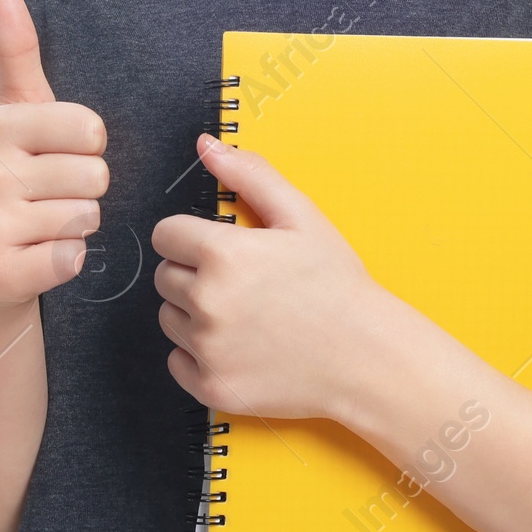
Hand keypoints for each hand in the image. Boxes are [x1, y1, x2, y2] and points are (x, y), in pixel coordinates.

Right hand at [0, 0, 109, 307]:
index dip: (89, 144)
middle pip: (96, 175)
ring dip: (78, 223)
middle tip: (53, 193)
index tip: (59, 151)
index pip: (91, 128)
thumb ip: (18, 51)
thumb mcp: (19, 109)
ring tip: (45, 221)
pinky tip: (42, 254)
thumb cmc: (16, 173)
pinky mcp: (1, 273)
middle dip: (86, 187)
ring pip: (87, 216)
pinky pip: (71, 258)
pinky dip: (68, 260)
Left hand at [150, 134, 388, 421]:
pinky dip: (201, 354)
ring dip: (195, 313)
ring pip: (169, 319)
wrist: (366, 356)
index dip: (193, 237)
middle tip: (243, 282)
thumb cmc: (336, 283)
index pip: (166, 235)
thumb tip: (207, 145)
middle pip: (165, 277)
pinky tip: (242, 344)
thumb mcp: (300, 216)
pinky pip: (178, 361)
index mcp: (222, 254)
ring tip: (245, 313)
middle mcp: (206, 302)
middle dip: (195, 274)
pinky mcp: (212, 386)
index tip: (222, 248)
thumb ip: (249, 174)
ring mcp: (207, 349)